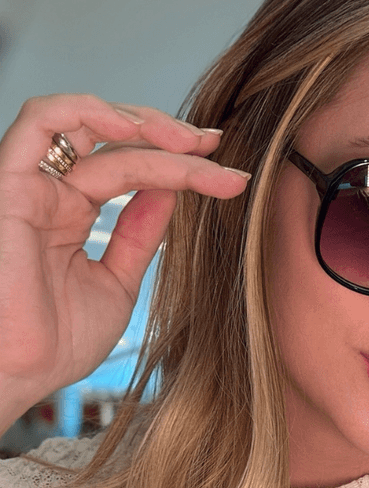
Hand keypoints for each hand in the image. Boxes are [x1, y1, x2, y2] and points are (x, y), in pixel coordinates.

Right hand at [0, 94, 248, 424]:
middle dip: (172, 138)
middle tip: (217, 148)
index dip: (182, 164)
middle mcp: (51, 192)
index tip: (228, 174)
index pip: (132, 169)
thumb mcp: (117, 282)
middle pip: (116, 141)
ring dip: (143, 122)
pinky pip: (43, 121)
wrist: (18, 376)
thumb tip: (170, 193)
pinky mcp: (11, 185)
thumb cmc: (55, 342)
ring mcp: (31, 186)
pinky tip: (137, 129)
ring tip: (189, 141)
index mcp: (71, 212)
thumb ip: (139, 234)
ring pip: (89, 124)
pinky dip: (92, 111)